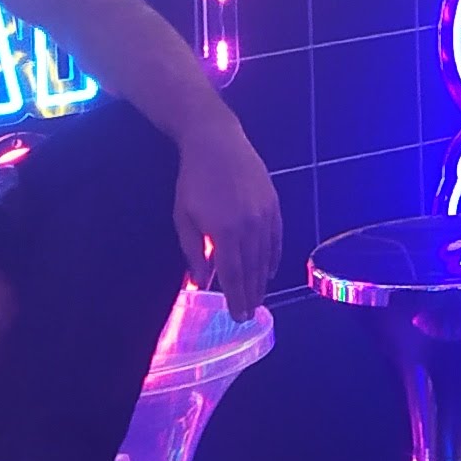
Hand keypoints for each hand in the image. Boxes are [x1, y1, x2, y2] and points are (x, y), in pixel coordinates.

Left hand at [174, 122, 282, 300]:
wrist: (217, 143)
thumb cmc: (193, 181)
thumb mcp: (184, 218)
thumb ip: (194, 252)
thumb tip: (199, 282)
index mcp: (225, 233)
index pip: (233, 275)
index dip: (236, 298)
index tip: (238, 317)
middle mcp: (250, 228)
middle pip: (252, 271)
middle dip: (250, 295)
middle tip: (248, 314)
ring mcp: (265, 216)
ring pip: (266, 257)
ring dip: (262, 281)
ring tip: (258, 298)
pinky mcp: (274, 205)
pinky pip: (276, 239)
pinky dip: (273, 258)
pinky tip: (269, 271)